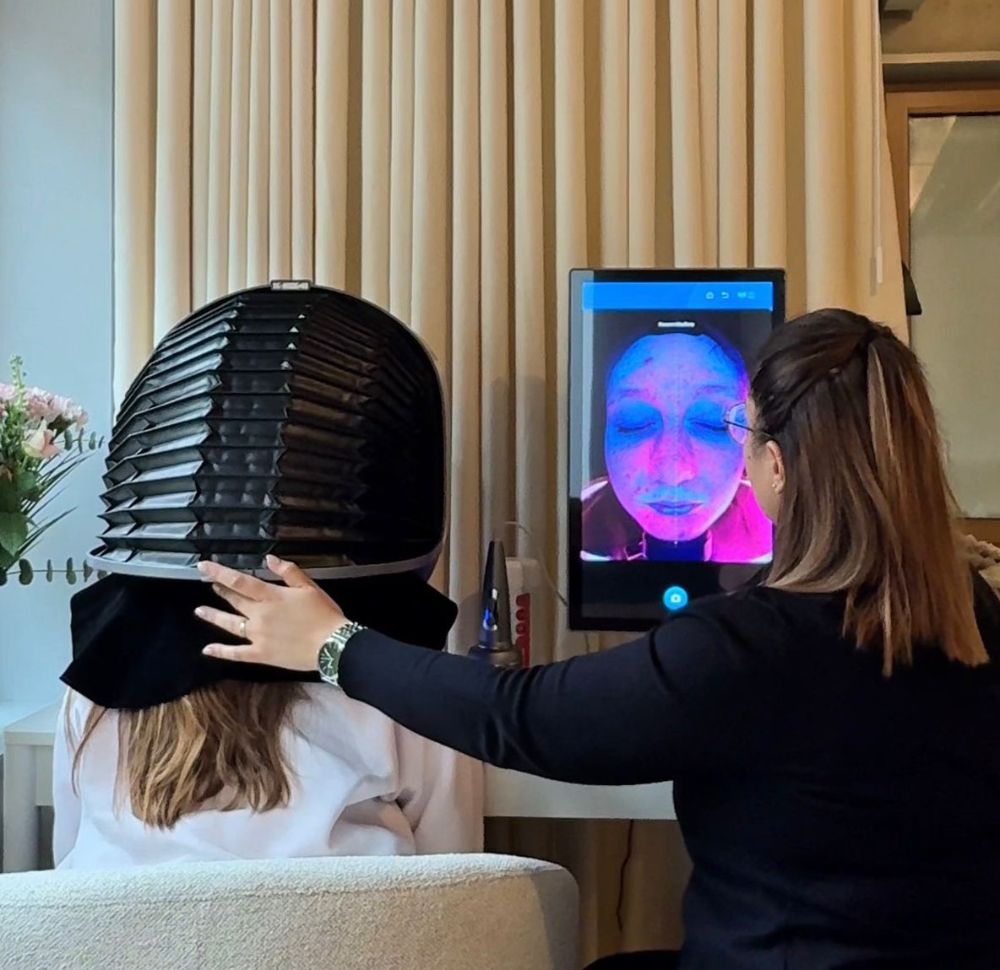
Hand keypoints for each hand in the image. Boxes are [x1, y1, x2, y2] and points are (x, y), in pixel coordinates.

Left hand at [195, 555, 346, 670]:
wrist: (332, 645)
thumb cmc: (324, 615)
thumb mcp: (310, 587)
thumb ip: (288, 572)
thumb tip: (269, 559)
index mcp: (271, 597)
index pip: (240, 581)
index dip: (220, 573)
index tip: (204, 566)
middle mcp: (260, 615)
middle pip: (235, 600)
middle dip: (220, 590)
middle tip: (209, 583)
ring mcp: (258, 636)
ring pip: (230, 624)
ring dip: (214, 616)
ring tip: (200, 611)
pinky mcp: (261, 654)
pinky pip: (237, 653)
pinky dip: (221, 652)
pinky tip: (208, 649)